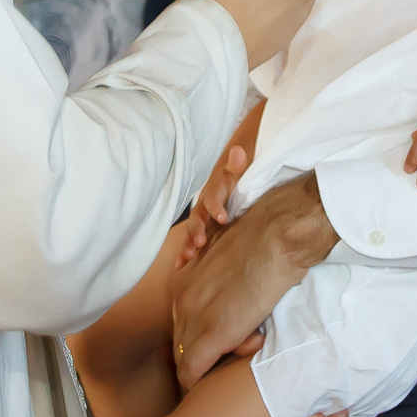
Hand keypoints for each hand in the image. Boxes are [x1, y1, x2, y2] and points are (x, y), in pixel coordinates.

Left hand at [169, 174, 330, 389]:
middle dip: (200, 353)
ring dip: (208, 364)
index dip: (198, 337)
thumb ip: (221, 288)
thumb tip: (232, 310)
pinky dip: (197, 380)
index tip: (219, 342)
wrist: (273, 239)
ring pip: (184, 358)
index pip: (180, 322)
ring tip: (238, 353)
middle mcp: (180, 299)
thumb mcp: (227, 266)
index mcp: (182, 281)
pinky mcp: (212, 335)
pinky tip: (210, 382)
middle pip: (179, 342)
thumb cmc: (261, 246)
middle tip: (231, 350)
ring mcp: (193, 317)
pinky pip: (191, 370)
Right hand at [185, 137, 250, 254]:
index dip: (216, 207)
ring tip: (188, 256)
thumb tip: (238, 150)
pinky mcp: (199, 231)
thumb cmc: (232, 180)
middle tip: (200, 242)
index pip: (213, 198)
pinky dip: (183, 253)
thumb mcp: (236, 172)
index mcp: (214, 192)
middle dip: (197, 229)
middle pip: (197, 217)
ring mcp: (199, 220)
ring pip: (191, 231)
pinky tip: (179, 266)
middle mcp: (203, 206)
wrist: (225, 182)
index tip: (223, 218)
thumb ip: (236, 164)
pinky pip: (189, 242)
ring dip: (188, 243)